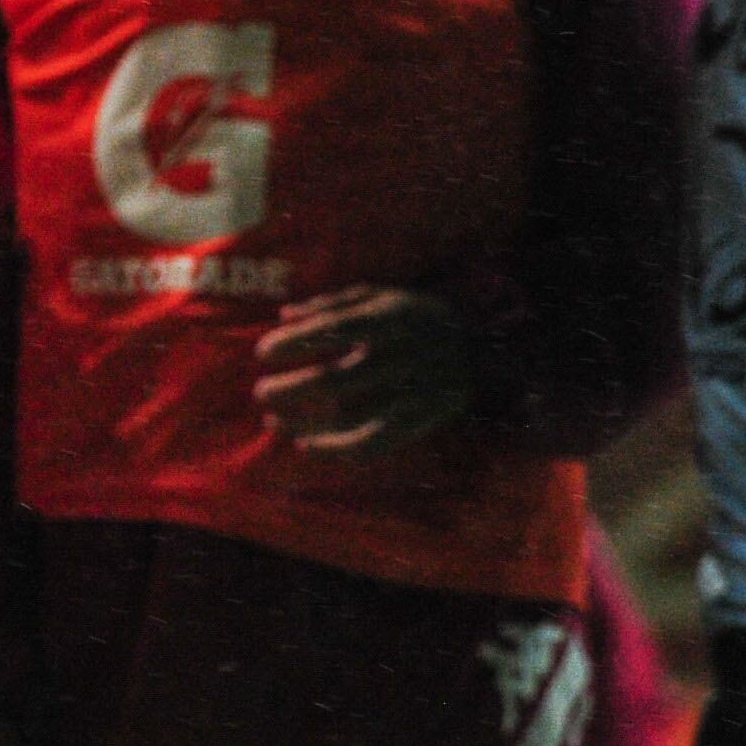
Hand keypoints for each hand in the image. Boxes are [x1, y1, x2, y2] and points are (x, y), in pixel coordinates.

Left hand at [253, 285, 472, 454]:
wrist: (485, 350)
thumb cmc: (421, 317)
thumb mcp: (385, 295)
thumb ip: (334, 303)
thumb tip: (284, 314)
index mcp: (391, 318)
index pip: (333, 330)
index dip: (293, 342)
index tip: (263, 352)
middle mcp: (401, 355)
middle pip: (335, 380)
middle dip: (290, 389)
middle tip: (260, 393)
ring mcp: (410, 392)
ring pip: (349, 417)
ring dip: (304, 424)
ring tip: (272, 423)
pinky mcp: (419, 420)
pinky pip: (372, 444)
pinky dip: (335, 450)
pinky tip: (305, 445)